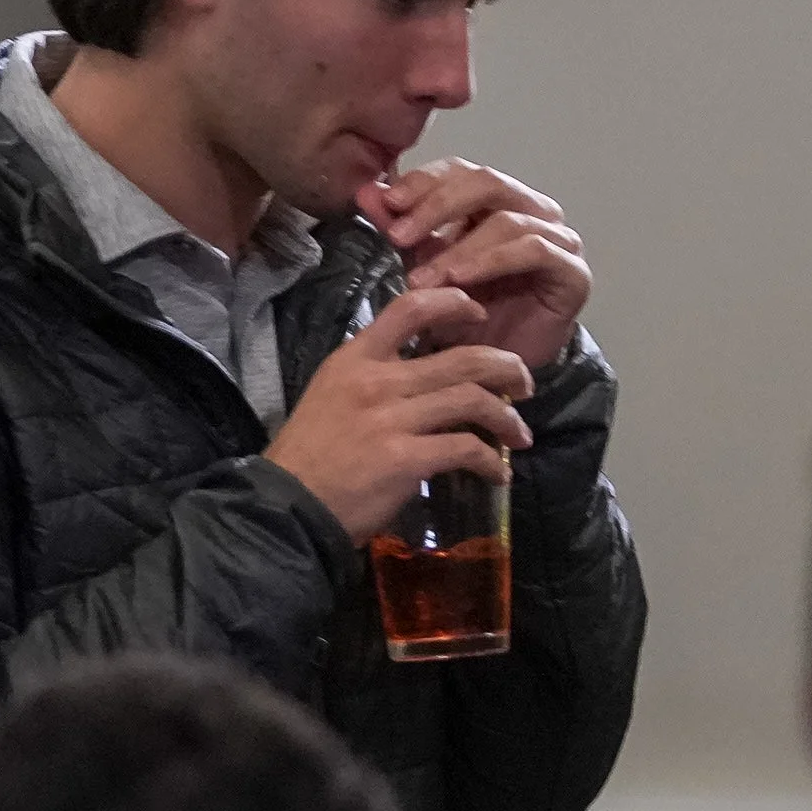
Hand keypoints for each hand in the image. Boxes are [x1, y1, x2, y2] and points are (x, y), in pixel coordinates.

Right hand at [264, 286, 532, 546]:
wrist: (288, 506)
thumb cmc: (309, 455)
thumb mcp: (332, 394)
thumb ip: (373, 377)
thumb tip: (423, 377)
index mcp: (355, 358)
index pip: (410, 307)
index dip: (454, 303)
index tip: (478, 316)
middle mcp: (376, 380)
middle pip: (461, 357)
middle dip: (506, 367)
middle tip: (523, 383)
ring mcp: (391, 419)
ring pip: (472, 400)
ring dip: (506, 418)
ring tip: (518, 435)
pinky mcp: (405, 459)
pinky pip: (465, 449)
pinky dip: (490, 462)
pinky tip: (497, 474)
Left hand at [358, 158, 590, 371]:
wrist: (493, 371)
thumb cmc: (463, 316)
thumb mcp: (421, 266)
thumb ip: (398, 228)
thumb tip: (365, 192)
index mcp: (497, 200)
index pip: (461, 170)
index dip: (424, 182)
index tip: (386, 202)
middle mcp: (532, 209)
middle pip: (486, 182)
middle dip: (437, 206)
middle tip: (399, 235)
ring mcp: (558, 238)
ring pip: (506, 220)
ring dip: (458, 248)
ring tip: (423, 278)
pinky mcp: (573, 271)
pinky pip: (535, 250)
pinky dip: (493, 261)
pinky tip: (461, 280)